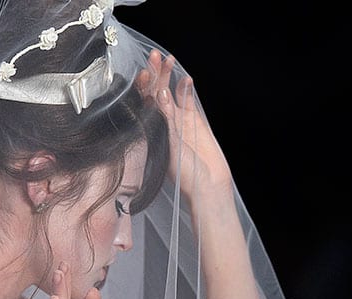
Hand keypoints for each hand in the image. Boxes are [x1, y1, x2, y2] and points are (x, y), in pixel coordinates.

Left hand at [136, 50, 231, 197]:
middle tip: (155, 57)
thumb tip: (161, 94)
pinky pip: (187, 101)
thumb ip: (166, 121)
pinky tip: (186, 79)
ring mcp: (178, 122)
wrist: (208, 187)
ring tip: (170, 61)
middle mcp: (162, 124)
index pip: (143, 104)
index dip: (142, 87)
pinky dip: (186, 89)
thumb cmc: (185, 176)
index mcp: (150, 131)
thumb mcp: (171, 147)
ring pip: (171, 94)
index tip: (144, 73)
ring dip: (169, 77)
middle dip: (155, 74)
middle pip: (156, 94)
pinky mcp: (194, 122)